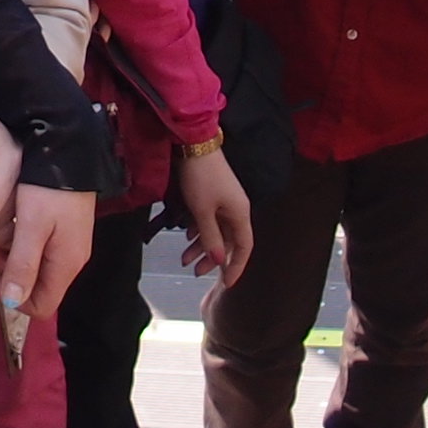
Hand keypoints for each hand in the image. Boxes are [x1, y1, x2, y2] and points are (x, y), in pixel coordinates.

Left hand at [0, 184, 97, 320]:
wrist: (70, 151)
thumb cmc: (50, 188)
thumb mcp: (32, 226)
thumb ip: (22, 265)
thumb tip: (12, 302)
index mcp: (65, 265)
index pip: (41, 306)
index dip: (12, 300)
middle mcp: (69, 260)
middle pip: (31, 284)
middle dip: (1, 267)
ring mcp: (67, 244)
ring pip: (30, 264)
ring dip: (4, 251)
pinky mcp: (63, 230)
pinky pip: (35, 247)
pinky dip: (15, 240)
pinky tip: (4, 223)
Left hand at [174, 145, 253, 285]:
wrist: (193, 144)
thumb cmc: (200, 178)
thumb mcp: (202, 211)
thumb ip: (211, 238)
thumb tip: (219, 261)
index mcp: (240, 214)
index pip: (244, 248)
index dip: (236, 267)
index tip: (227, 284)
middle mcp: (236, 210)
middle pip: (228, 242)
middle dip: (212, 259)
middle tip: (195, 273)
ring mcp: (225, 202)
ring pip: (216, 231)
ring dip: (201, 246)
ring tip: (183, 259)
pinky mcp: (213, 195)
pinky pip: (209, 219)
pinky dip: (198, 230)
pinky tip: (185, 237)